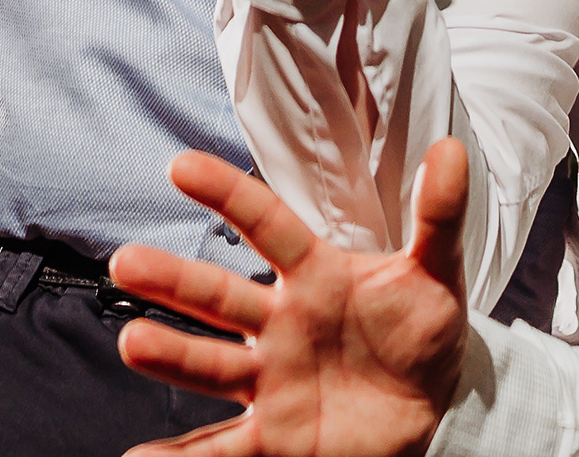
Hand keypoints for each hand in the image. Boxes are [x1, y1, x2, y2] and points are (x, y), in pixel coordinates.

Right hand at [112, 144, 470, 456]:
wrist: (427, 407)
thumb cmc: (419, 331)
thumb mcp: (437, 273)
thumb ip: (440, 215)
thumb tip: (452, 150)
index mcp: (314, 276)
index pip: (266, 225)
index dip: (228, 194)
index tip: (180, 166)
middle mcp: (278, 324)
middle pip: (219, 297)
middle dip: (173, 280)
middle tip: (126, 262)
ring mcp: (269, 380)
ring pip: (210, 365)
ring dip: (170, 353)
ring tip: (133, 343)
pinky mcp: (272, 437)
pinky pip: (219, 449)